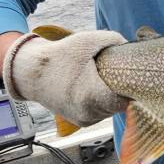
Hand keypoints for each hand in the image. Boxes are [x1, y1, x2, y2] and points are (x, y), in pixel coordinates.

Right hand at [3, 29, 129, 126]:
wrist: (31, 74)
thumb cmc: (60, 56)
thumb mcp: (88, 41)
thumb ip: (114, 40)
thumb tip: (131, 47)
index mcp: (92, 95)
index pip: (126, 99)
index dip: (130, 86)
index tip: (129, 75)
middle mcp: (89, 113)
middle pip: (120, 104)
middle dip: (120, 89)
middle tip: (116, 74)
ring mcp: (85, 120)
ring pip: (111, 109)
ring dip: (111, 96)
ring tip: (100, 80)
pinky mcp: (81, 122)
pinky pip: (101, 113)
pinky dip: (101, 102)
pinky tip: (93, 88)